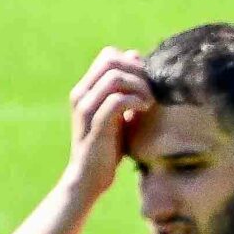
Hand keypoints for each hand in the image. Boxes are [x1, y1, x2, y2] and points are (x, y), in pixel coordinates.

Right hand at [64, 48, 151, 200]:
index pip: (109, 55)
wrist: (89, 178)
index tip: (148, 82)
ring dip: (139, 86)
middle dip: (138, 71)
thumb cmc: (108, 147)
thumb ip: (125, 89)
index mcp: (86, 89)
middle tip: (152, 90)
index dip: (132, 63)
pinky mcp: (96, 125)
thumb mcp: (119, 114)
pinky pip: (117, 100)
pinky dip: (135, 100)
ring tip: (149, 102)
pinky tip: (145, 110)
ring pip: (114, 77)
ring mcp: (87, 108)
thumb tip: (136, 56)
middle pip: (111, 60)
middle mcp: (82, 94)